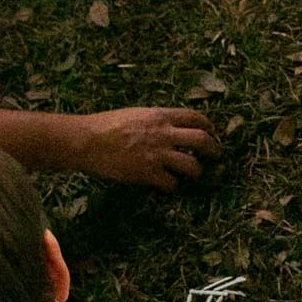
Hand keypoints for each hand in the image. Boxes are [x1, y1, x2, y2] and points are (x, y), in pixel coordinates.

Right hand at [73, 107, 220, 188]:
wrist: (86, 140)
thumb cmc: (104, 125)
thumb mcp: (135, 114)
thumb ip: (154, 120)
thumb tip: (167, 126)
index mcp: (160, 115)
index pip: (196, 117)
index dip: (208, 126)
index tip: (211, 133)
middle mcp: (164, 133)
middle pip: (202, 140)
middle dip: (214, 149)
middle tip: (216, 156)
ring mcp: (157, 154)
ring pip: (192, 165)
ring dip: (196, 172)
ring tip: (193, 175)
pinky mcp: (148, 173)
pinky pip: (172, 184)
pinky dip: (173, 188)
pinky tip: (169, 187)